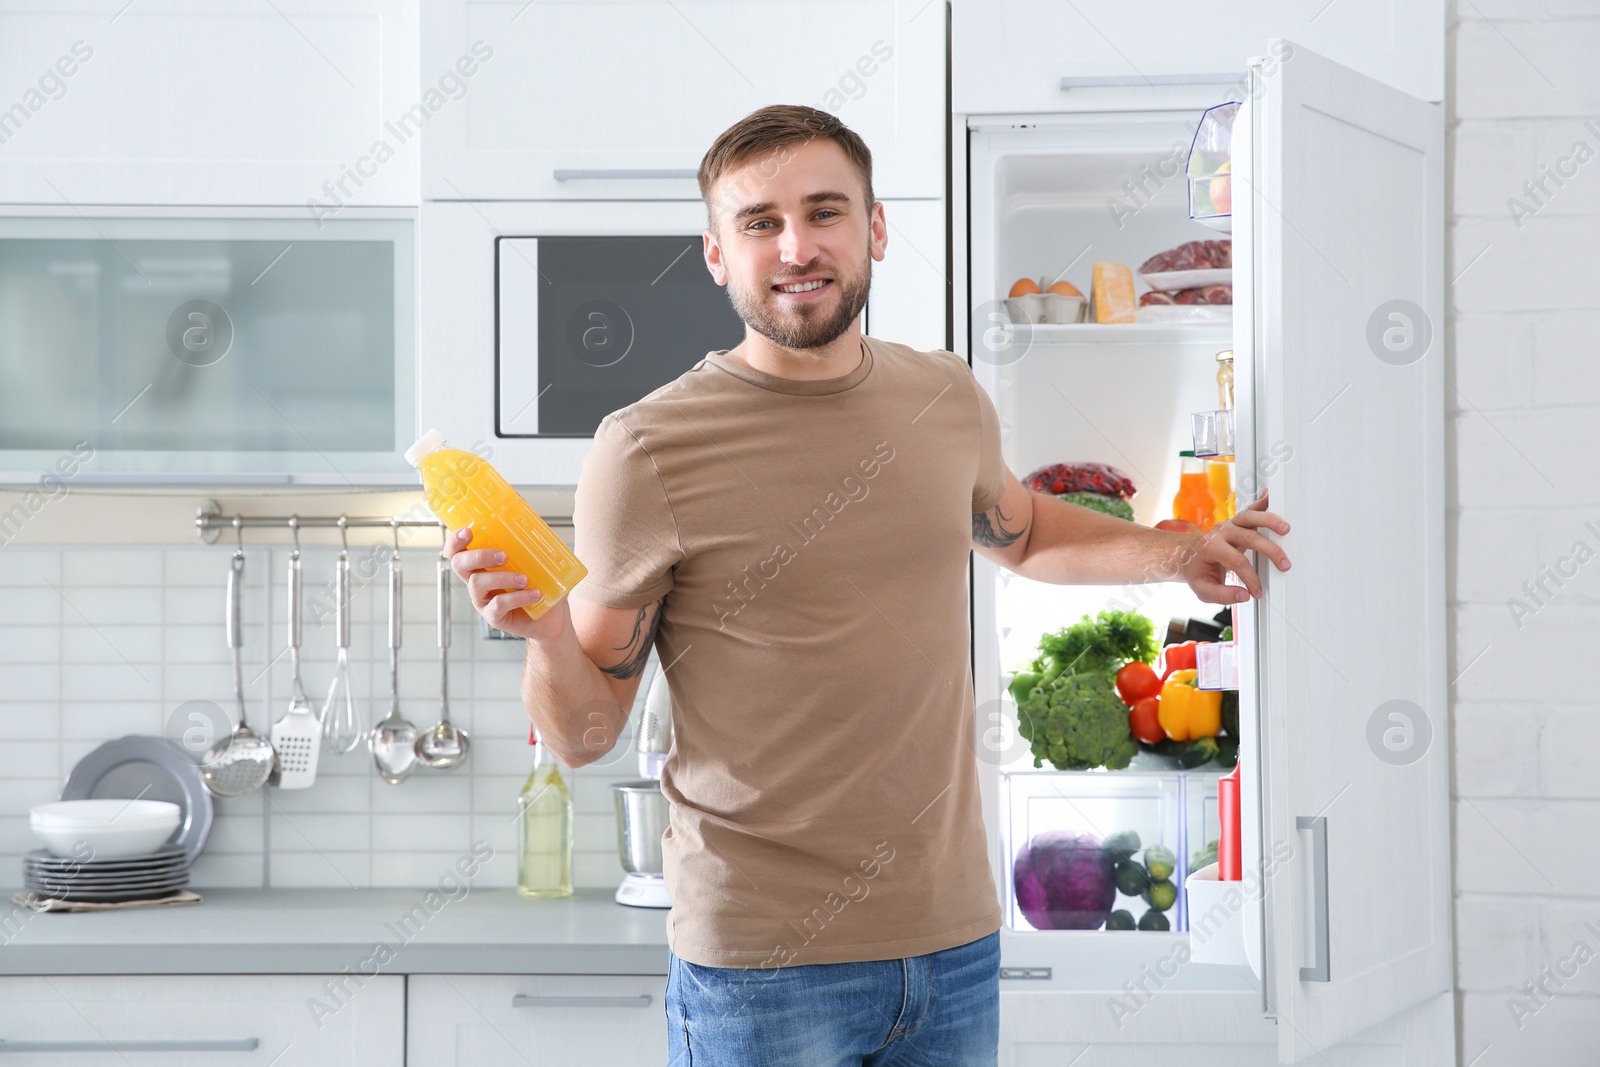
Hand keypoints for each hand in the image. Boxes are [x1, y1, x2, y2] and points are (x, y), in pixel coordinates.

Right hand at [444, 526, 570, 641]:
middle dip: (478, 556)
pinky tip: (535, 594)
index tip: (468, 531)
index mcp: (481, 564)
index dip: (455, 540)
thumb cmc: (540, 583)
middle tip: (503, 555)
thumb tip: (518, 499)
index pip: (457, 550)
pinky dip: (517, 598)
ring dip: (502, 578)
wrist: (554, 618)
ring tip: (525, 578)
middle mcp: (477, 581)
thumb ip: (523, 533)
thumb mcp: (534, 556)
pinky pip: (498, 606)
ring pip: (477, 584)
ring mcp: (483, 600)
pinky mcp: (495, 617)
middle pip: (459, 564)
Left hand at [1177, 492, 1291, 603]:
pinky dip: (1261, 502)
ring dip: (1270, 521)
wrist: (1187, 556)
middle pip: (1249, 537)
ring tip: (1286, 529)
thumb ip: (1222, 595)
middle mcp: (1220, 532)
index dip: (1250, 578)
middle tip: (1284, 565)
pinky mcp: (1236, 522)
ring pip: (1250, 517)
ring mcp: (1229, 524)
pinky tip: (1271, 496)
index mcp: (1210, 548)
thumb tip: (1244, 595)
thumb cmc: (1196, 572)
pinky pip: (1250, 510)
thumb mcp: (1203, 590)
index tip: (1258, 591)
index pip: (1237, 561)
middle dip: (1270, 551)